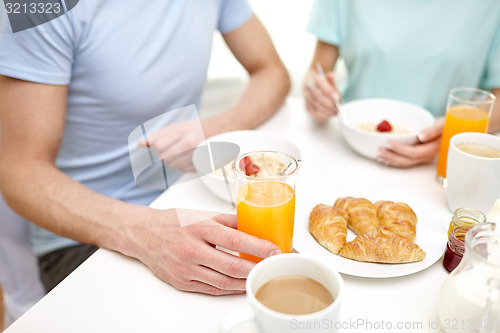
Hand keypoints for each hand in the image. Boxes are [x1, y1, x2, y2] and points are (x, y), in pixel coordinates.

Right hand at [134, 209, 280, 295]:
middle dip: (257, 269)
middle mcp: (191, 249)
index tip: (274, 250)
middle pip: (232, 266)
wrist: (142, 234)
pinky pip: (211, 289)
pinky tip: (239, 284)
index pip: (235, 240)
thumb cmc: (172, 222)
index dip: (258, 248)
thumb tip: (254, 225)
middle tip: (271, 266)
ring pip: (223, 282)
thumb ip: (229, 220)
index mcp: (199, 227)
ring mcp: (185, 268)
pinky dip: (229, 289)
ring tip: (259, 277)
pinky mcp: (181, 282)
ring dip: (245, 282)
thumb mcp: (202, 214)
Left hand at [138, 119, 205, 171]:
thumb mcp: (176, 126)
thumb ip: (158, 134)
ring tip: (182, 152)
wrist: (217, 132)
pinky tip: (189, 157)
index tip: (161, 143)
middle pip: (164, 157)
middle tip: (174, 147)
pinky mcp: (201, 164)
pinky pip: (183, 170)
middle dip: (165, 153)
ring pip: (172, 165)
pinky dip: (183, 165)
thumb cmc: (195, 129)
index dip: (156, 145)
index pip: (158, 145)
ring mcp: (196, 154)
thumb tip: (140, 143)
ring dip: (173, 160)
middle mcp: (190, 143)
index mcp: (182, 131)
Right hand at [304, 71, 340, 123]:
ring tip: (334, 113)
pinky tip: (328, 115)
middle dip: (328, 103)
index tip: (337, 98)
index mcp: (316, 79)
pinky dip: (321, 115)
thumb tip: (331, 74)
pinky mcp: (307, 106)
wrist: (317, 91)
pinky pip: (313, 112)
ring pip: (315, 104)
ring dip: (326, 110)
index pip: (320, 83)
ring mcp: (307, 97)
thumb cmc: (327, 89)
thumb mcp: (331, 84)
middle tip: (336, 109)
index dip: (329, 91)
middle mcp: (309, 87)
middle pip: (317, 95)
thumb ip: (332, 82)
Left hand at [377, 118, 444, 167]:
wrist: (451, 130)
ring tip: (379, 156)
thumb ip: (434, 130)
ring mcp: (423, 158)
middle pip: (408, 160)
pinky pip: (406, 161)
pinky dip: (395, 161)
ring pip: (406, 163)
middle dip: (392, 157)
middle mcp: (428, 155)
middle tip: (379, 151)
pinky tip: (386, 159)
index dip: (401, 150)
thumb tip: (422, 136)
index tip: (389, 143)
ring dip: (391, 160)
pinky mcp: (419, 157)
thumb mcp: (442, 124)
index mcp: (433, 148)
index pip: (415, 153)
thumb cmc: (446, 125)